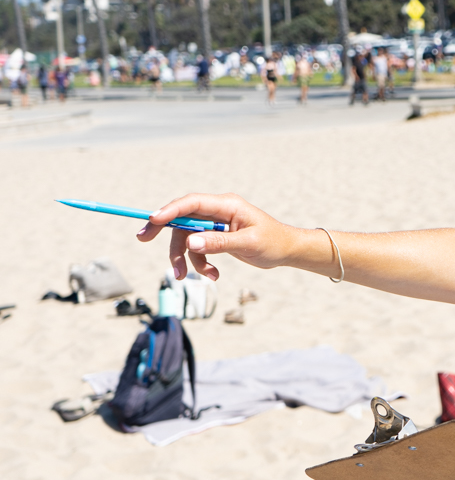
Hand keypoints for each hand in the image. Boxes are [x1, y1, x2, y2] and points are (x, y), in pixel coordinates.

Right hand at [137, 193, 295, 280]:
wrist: (286, 251)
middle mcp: (218, 211)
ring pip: (187, 238)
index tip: (152, 220)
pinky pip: (197, 249)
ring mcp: (215, 224)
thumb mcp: (248, 243)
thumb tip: (192, 243)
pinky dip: (200, 263)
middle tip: (143, 238)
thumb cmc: (273, 242)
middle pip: (182, 217)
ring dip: (185, 258)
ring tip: (193, 276)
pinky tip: (214, 275)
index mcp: (227, 205)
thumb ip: (220, 242)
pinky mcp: (215, 237)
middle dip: (164, 230)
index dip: (170, 210)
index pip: (192, 203)